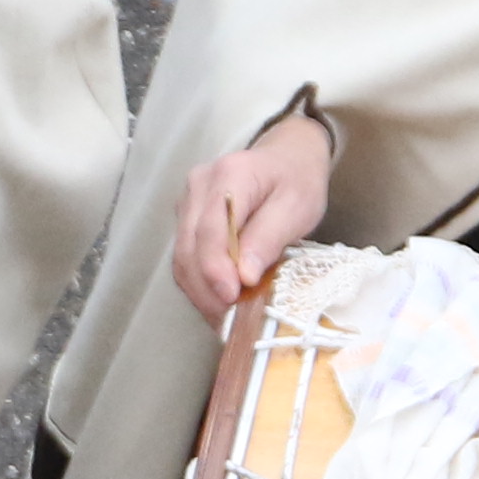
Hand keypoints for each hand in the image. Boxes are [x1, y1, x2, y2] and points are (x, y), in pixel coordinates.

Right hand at [172, 105, 339, 322]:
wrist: (286, 158)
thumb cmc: (296, 180)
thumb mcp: (298, 206)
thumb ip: (270, 237)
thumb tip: (244, 275)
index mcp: (230, 175)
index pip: (209, 229)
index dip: (216, 269)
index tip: (231, 298)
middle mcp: (199, 186)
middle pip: (188, 247)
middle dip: (206, 290)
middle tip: (230, 320)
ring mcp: (188, 203)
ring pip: (181, 258)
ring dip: (201, 292)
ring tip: (226, 318)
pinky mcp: (186, 220)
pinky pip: (186, 258)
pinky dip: (200, 285)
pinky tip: (220, 303)